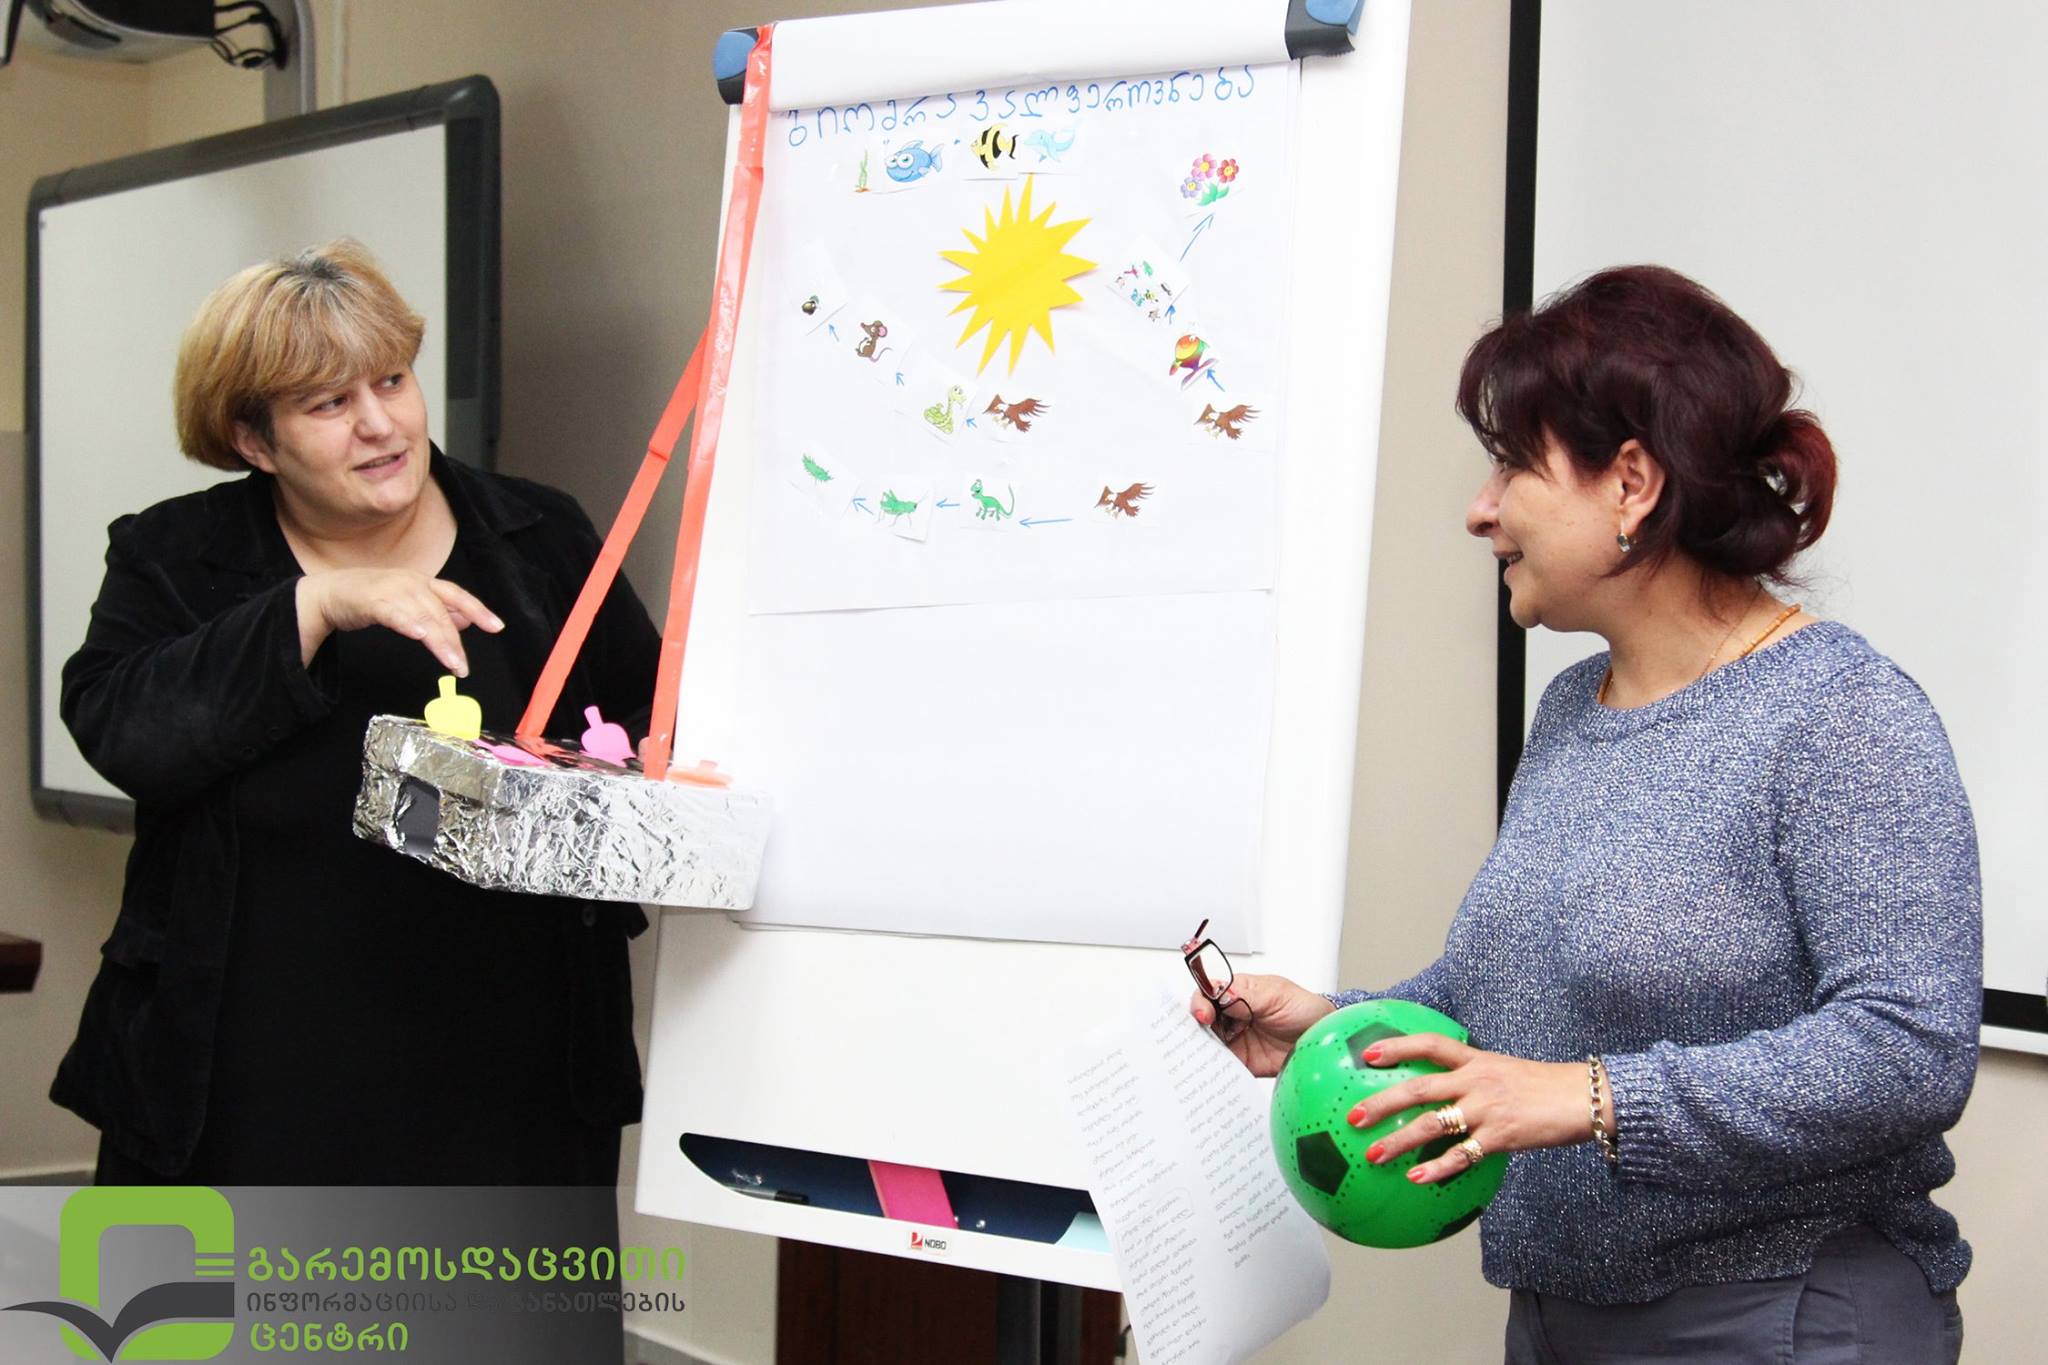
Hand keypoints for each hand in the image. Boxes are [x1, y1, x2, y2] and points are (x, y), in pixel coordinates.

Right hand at [297, 569, 503, 674]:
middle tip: (463, 666)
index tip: (497, 627)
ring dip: (439, 640)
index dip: (478, 609)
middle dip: (454, 640)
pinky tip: (420, 635)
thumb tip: (466, 620)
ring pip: (422, 615)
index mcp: (423, 582)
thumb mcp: (409, 601)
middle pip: (441, 611)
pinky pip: (393, 612)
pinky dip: (408, 623)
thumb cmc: (371, 598)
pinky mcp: (370, 600)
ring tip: (451, 662)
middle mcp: (411, 582)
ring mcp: (391, 589)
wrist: (329, 592)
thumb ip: (436, 610)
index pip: (457, 595)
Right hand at [1189, 973, 1334, 1076]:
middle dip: (1195, 1026)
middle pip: (1202, 1019)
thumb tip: (1218, 992)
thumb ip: (1246, 995)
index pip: (1208, 993)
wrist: (1323, 1040)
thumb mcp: (1276, 995)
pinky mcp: (1242, 1061)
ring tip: (1202, 1053)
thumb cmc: (1304, 1009)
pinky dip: (1215, 1067)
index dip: (1200, 1002)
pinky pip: (1222, 1065)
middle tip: (1200, 1034)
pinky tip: (1214, 1068)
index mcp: (1237, 992)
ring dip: (1202, 1047)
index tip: (1203, 1014)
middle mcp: (1232, 1015)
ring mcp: (1235, 1039)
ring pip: (1207, 1042)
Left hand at [1344, 1033, 1605, 1183]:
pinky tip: (1416, 1177)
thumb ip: (1476, 1077)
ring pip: (1433, 1123)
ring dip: (1399, 1140)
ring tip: (1374, 1155)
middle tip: (1353, 1115)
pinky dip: (1437, 1167)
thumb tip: (1449, 1089)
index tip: (1369, 1054)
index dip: (1398, 1047)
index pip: (1431, 1044)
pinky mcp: (1501, 1136)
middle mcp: (1476, 1081)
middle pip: (1419, 1087)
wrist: (1585, 1098)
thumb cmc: (1545, 1087)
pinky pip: (1462, 1155)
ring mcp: (1487, 1108)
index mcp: (1477, 1060)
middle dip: (1382, 1101)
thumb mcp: (1506, 1070)